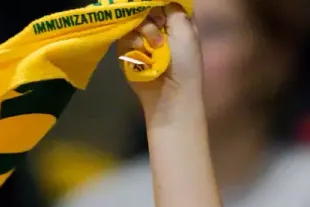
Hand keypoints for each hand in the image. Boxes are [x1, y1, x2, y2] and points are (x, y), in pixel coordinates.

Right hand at [118, 4, 202, 123]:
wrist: (169, 95)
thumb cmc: (184, 63)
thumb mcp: (186, 31)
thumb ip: (173, 9)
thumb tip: (161, 1)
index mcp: (178, 20)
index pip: (164, 1)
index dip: (159, 1)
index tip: (159, 6)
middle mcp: (160, 25)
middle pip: (145, 6)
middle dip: (151, 15)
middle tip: (159, 26)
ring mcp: (142, 36)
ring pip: (133, 18)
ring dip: (144, 30)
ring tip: (154, 46)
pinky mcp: (127, 48)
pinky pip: (124, 33)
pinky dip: (133, 42)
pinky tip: (142, 53)